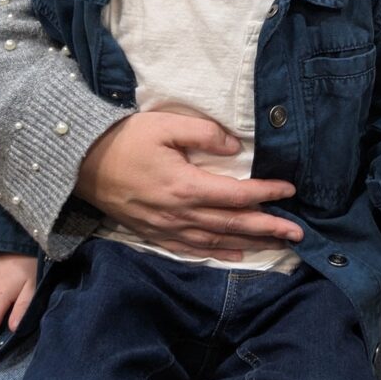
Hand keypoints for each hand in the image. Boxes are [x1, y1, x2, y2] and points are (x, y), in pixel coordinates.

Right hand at [76, 112, 303, 261]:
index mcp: (186, 186)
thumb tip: (235, 147)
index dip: (266, 193)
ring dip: (250, 243)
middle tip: (298, 234)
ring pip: (217, 241)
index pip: (237, 195)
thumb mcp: (166, 125)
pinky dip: (217, 253)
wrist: (81, 164)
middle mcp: (180, 214)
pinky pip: (192, 250)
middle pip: (233, 224)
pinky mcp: (154, 233)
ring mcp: (166, 228)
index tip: (290, 191)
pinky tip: (235, 254)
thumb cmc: (126, 139)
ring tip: (276, 245)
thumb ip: (204, 134)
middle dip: (269, 228)